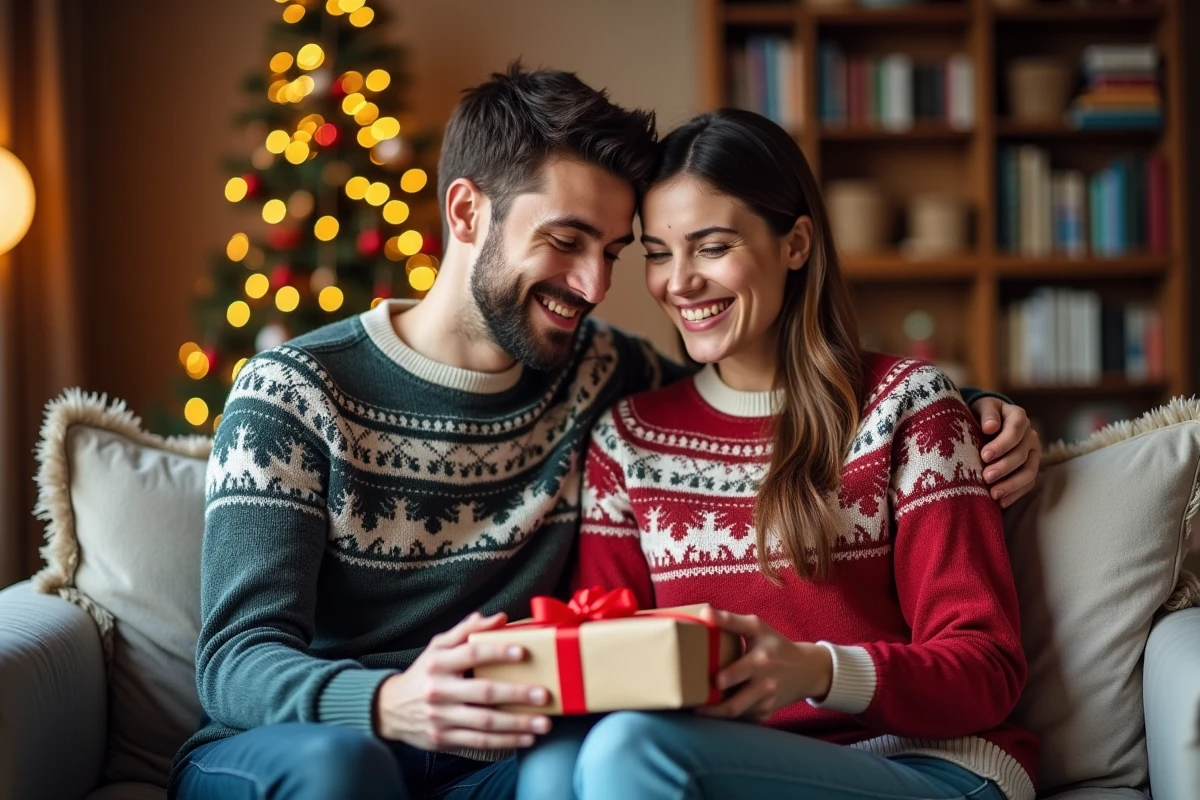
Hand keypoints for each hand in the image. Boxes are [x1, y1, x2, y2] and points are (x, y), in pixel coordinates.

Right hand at [374, 611, 551, 750]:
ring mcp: (441, 717)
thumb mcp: (438, 647)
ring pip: (484, 722)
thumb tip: (499, 618)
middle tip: (543, 694)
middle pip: (483, 692)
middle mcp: (438, 690)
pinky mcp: (443, 738)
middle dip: (516, 694)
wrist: (390, 709)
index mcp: (438, 662)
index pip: (471, 653)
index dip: (497, 651)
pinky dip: (505, 742)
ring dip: (517, 724)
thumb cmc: (424, 673)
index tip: (523, 652)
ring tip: (543, 723)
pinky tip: (526, 739)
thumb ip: (465, 632)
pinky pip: (479, 741)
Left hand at [694, 608, 831, 722]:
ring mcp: (765, 703)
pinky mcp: (765, 714)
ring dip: (714, 713)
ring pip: (735, 714)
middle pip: (735, 704)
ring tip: (696, 706)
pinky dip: (727, 715)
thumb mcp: (757, 627)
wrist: (806, 671)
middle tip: (694, 700)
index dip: (726, 678)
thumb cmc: (775, 645)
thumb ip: (730, 621)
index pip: (741, 671)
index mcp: (761, 661)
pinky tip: (714, 708)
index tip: (713, 680)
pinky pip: (742, 718)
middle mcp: (765, 685)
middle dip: (713, 706)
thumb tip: (704, 613)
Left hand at [971, 396, 1041, 508]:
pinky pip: (1028, 484)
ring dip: (1012, 485)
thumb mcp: (982, 407)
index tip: (985, 455)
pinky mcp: (1030, 468)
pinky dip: (1015, 494)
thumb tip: (990, 427)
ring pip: (1029, 472)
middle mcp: (1030, 436)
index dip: (1001, 445)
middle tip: (986, 477)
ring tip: (994, 494)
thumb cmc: (982, 414)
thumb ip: (987, 414)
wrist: (986, 423)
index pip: (1015, 431)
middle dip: (1004, 467)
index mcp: (1018, 417)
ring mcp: (1032, 454)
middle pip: (1021, 454)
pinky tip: (1001, 502)